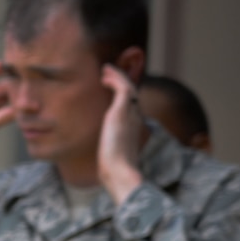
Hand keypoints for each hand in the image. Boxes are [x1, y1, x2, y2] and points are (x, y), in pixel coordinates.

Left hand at [97, 64, 147, 205]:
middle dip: (122, 80)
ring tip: (105, 70)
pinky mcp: (122, 110)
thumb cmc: (115, 169)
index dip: (123, 94)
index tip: (113, 88)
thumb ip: (111, 153)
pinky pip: (122, 87)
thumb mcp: (113, 157)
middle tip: (109, 73)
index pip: (131, 105)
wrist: (119, 171)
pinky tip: (105, 76)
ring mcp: (130, 113)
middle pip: (132, 92)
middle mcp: (135, 117)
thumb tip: (104, 165)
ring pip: (128, 86)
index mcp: (134, 127)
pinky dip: (115, 79)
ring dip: (117, 76)